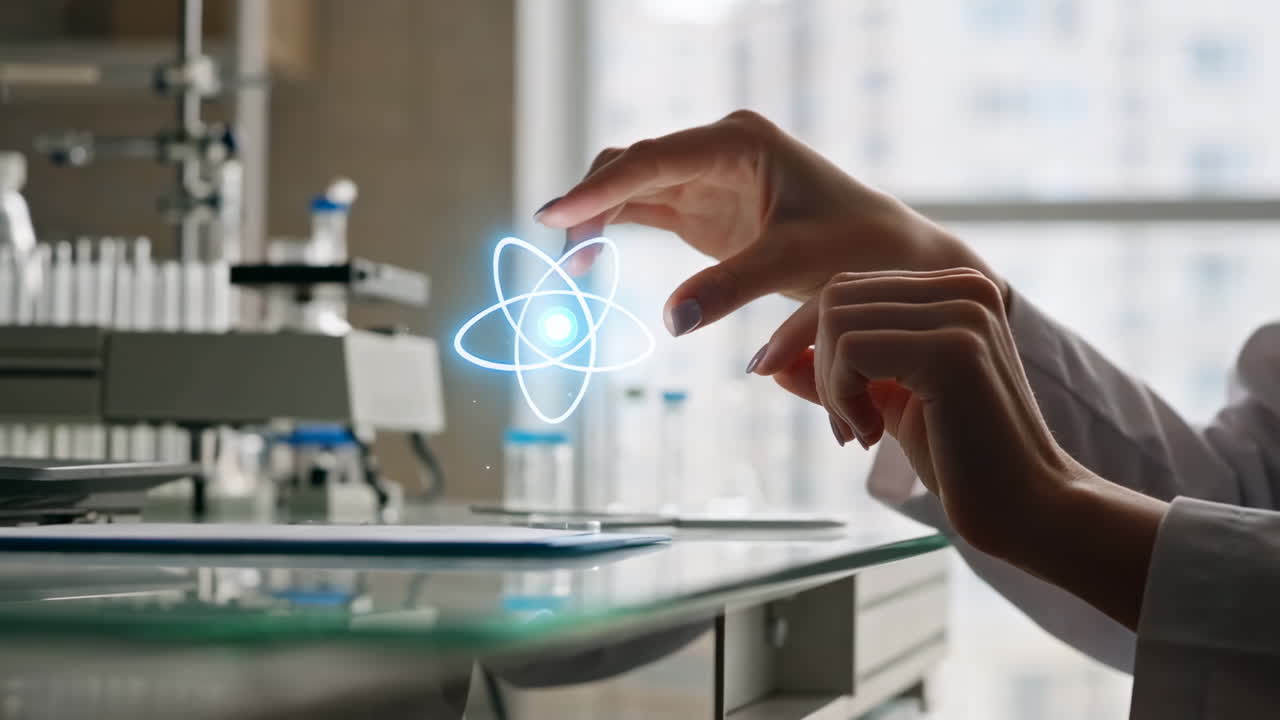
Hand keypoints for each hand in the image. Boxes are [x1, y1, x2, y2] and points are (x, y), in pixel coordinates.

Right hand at [534, 110, 999, 336]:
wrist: (889, 258)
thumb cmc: (857, 247)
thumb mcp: (796, 263)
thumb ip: (733, 286)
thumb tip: (672, 321)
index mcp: (739, 142)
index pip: (654, 158)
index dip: (600, 187)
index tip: (554, 213)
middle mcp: (716, 150)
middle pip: (630, 165)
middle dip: (590, 206)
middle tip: (565, 261)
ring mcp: (704, 179)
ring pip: (628, 187)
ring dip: (595, 221)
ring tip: (572, 270)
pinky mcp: (700, 211)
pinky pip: (640, 211)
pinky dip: (610, 232)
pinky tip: (587, 262)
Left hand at [755, 268, 1068, 551]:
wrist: (1028, 508)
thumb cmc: (962, 459)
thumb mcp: (886, 404)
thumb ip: (836, 375)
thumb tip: (773, 362)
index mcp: (956, 289)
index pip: (849, 287)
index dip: (804, 334)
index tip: (787, 382)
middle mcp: (966, 287)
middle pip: (836, 296)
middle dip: (818, 363)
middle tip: (845, 425)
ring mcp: (962, 314)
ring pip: (837, 321)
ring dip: (831, 386)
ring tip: (862, 431)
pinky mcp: (951, 350)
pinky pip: (851, 351)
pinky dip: (842, 399)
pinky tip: (873, 437)